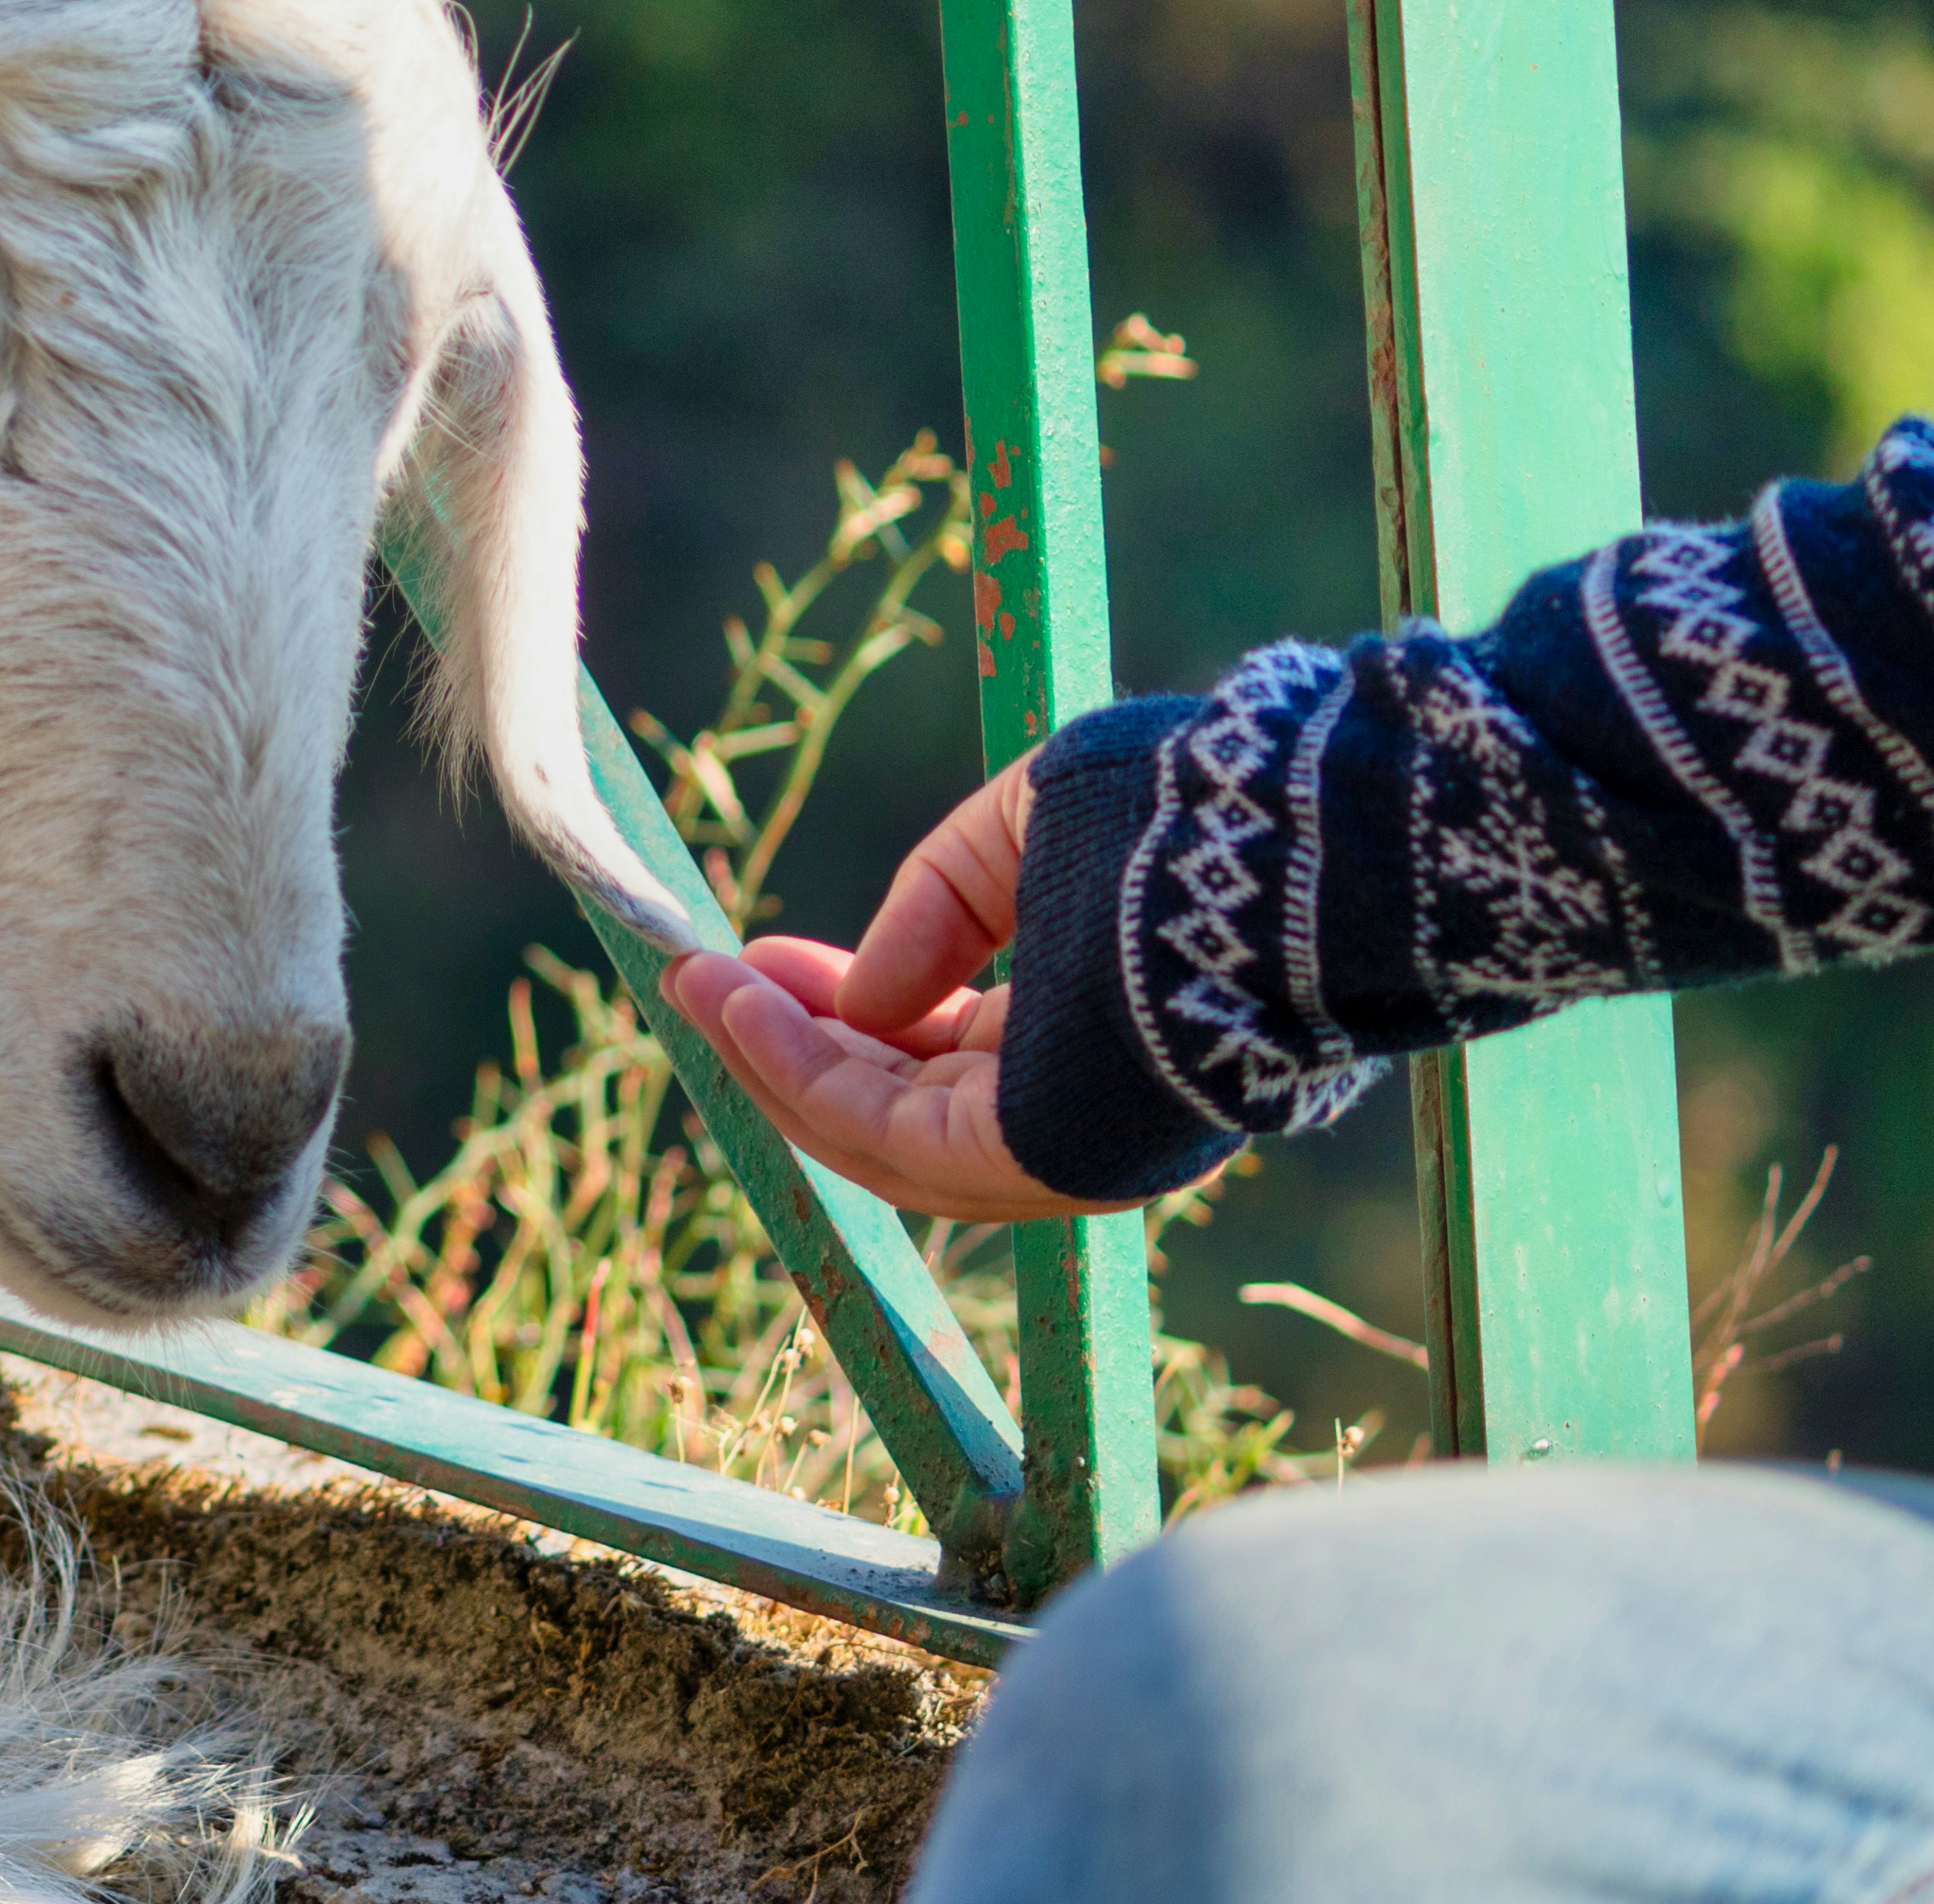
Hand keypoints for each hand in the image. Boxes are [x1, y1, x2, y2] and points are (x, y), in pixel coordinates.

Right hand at [654, 755, 1139, 1223]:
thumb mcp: (1031, 828)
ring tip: (697, 989)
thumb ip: (942, 907)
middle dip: (789, 1043)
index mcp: (1093, 1031)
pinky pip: (891, 1135)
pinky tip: (743, 1012)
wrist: (1276, 846)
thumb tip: (862, 1000)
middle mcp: (1080, 1106)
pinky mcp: (1041, 1156)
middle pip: (900, 1105)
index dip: (843, 1011)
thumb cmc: (1178, 818)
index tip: (762, 961)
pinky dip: (803, 1077)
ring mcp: (1063, 1143)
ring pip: (882, 1134)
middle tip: (704, 981)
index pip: (943, 1054)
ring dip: (776, 1062)